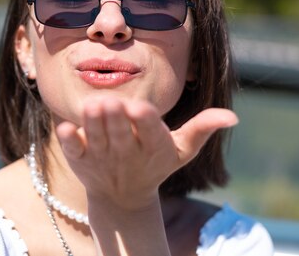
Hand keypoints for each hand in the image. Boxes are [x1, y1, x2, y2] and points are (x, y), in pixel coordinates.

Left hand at [56, 96, 237, 209]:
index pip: (150, 132)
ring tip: (92, 105)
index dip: (145, 121)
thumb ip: (202, 129)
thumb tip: (233, 116)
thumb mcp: (182, 150)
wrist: (122, 197)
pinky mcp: (79, 158)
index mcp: (152, 146)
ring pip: (95, 137)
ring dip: (92, 123)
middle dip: (115, 118)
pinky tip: (64, 127)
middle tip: (111, 101)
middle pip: (120, 133)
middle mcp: (126, 152)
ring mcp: (100, 156)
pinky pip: (71, 148)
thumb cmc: (156, 163)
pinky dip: (67, 139)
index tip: (140, 107)